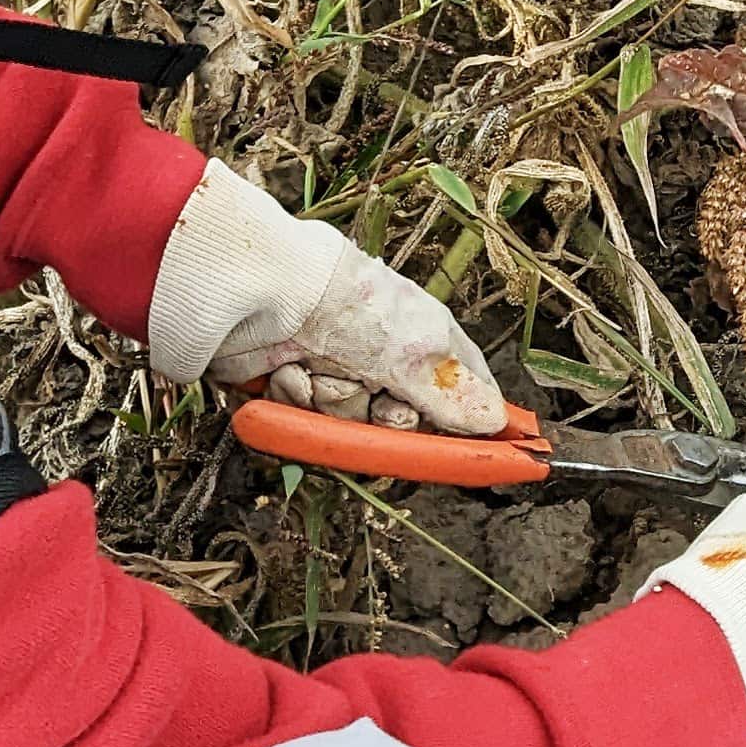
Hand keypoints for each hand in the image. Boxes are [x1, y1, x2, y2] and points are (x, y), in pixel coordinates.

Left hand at [143, 165, 502, 432]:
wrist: (251, 292)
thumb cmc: (338, 300)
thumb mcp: (410, 349)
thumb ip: (448, 393)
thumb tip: (494, 420)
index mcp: (419, 334)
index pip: (461, 385)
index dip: (472, 422)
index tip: (494, 453)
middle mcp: (381, 355)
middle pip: (405, 422)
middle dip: (388, 421)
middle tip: (382, 407)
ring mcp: (337, 372)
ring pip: (355, 427)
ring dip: (335, 407)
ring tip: (319, 372)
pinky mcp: (294, 390)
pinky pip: (311, 423)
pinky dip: (299, 403)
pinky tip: (288, 373)